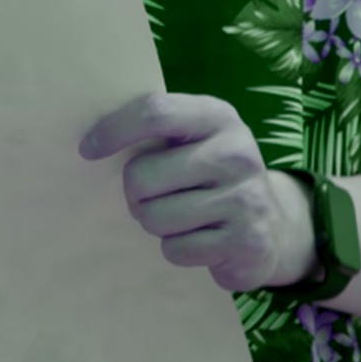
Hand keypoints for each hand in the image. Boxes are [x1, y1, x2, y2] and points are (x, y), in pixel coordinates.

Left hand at [80, 93, 312, 292]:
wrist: (272, 226)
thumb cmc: (211, 176)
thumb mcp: (194, 140)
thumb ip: (155, 129)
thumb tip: (92, 139)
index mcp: (218, 116)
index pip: (155, 112)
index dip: (114, 130)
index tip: (88, 149)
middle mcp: (236, 152)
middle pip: (142, 175)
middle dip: (135, 194)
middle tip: (153, 197)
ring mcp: (245, 197)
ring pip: (155, 217)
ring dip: (155, 224)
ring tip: (181, 217)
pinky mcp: (245, 241)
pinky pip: (176, 249)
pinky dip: (177, 249)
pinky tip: (200, 239)